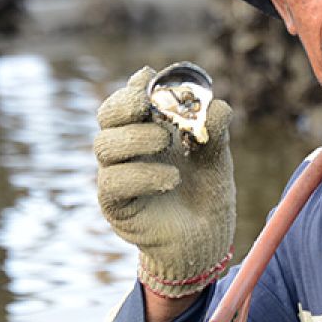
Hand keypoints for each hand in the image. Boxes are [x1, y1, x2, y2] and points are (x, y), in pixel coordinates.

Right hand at [94, 66, 234, 297]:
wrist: (206, 242)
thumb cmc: (207, 196)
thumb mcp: (216, 159)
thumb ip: (214, 131)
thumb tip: (216, 105)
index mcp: (147, 130)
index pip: (129, 99)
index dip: (136, 86)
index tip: (151, 78)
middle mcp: (127, 150)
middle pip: (106, 116)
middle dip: (124, 104)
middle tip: (147, 103)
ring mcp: (117, 177)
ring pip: (104, 146)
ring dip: (135, 138)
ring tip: (166, 143)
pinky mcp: (116, 206)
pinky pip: (114, 183)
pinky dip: (142, 175)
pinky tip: (171, 179)